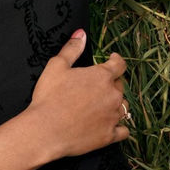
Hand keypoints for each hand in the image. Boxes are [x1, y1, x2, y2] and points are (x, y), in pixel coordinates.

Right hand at [26, 31, 128, 159]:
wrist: (45, 131)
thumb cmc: (49, 97)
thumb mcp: (57, 66)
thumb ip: (72, 48)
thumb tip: (81, 34)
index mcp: (102, 76)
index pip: (119, 64)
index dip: (116, 60)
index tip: (113, 59)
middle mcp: (112, 95)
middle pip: (121, 85)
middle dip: (112, 83)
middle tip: (97, 86)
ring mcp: (113, 116)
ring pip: (123, 106)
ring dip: (115, 104)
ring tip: (102, 105)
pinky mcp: (110, 135)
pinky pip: (124, 130)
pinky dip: (119, 126)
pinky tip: (110, 125)